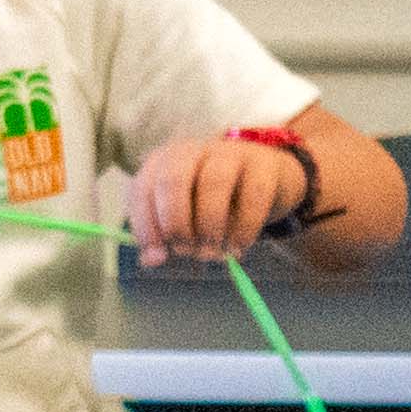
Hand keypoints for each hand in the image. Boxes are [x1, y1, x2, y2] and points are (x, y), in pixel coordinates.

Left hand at [130, 133, 310, 266]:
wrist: (266, 177)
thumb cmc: (216, 200)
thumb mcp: (186, 214)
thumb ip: (164, 235)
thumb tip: (151, 260)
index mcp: (165, 161)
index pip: (143, 189)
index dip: (146, 226)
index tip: (158, 258)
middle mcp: (194, 151)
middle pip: (173, 179)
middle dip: (175, 222)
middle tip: (185, 252)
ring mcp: (230, 153)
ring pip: (213, 183)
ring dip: (210, 225)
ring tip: (213, 253)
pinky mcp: (264, 165)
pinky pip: (253, 195)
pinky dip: (245, 226)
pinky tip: (240, 246)